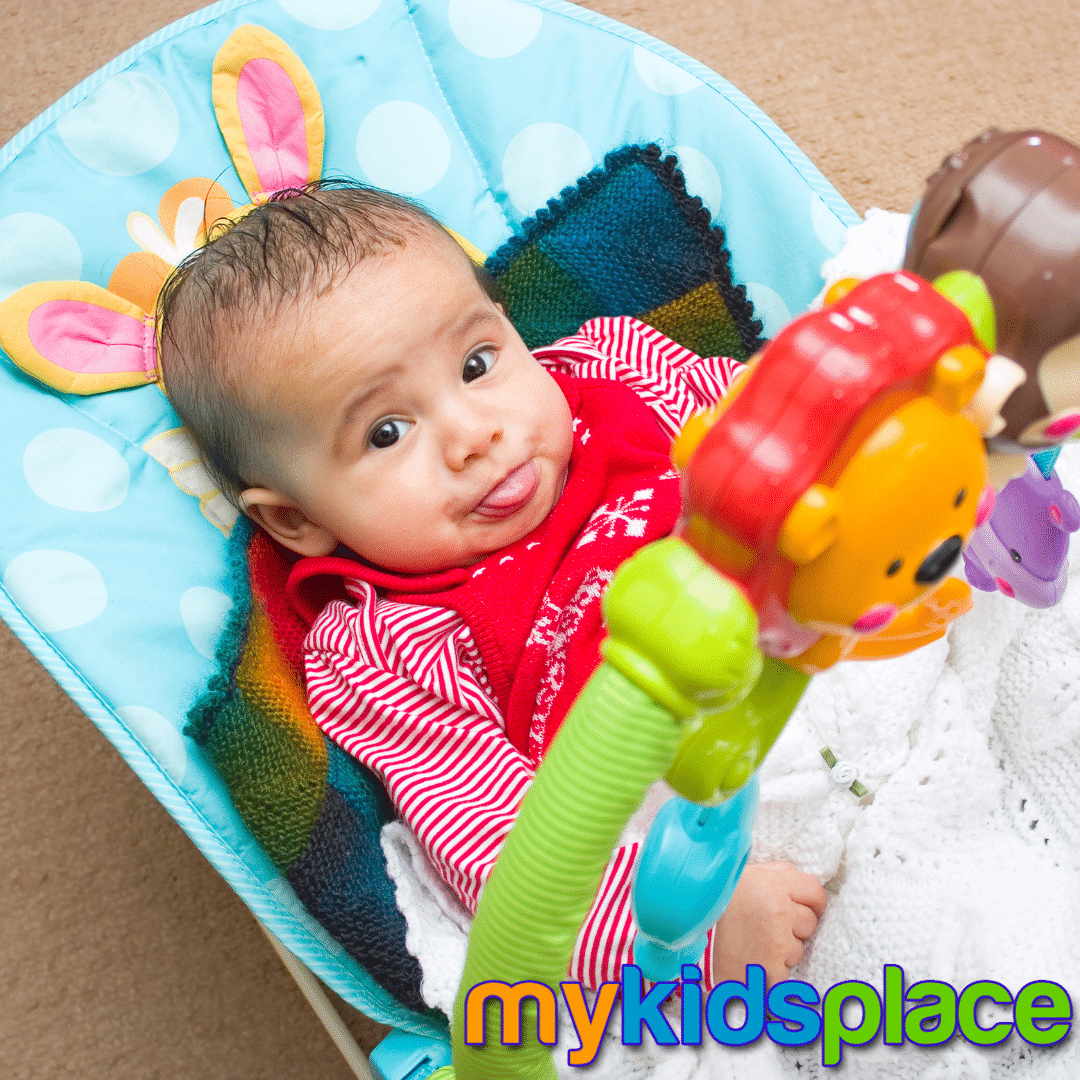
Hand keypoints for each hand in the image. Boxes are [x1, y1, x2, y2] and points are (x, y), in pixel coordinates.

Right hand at [710, 861, 825, 986]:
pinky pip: (785, 971)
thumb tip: (798, 876)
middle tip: (766, 925)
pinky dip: (772, 970)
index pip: (815, 891)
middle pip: (809, 921)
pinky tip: (752, 960)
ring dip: (782, 949)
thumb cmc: (715, 905)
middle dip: (794, 926)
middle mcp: (779, 911)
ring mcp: (778, 943)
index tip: (804, 907)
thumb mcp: (743, 875)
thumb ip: (775, 873)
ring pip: (798, 948)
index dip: (811, 900)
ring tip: (754, 942)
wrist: (690, 943)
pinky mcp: (773, 970)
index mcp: (773, 883)